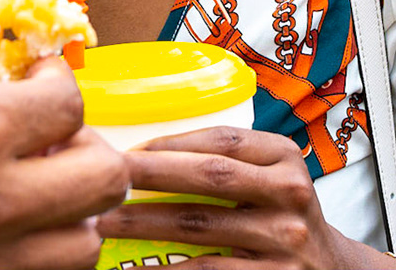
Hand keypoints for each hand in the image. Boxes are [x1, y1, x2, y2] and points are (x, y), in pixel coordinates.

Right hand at [0, 19, 128, 269]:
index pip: (71, 103)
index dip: (60, 77)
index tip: (37, 73)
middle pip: (104, 177)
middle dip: (89, 142)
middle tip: (52, 128)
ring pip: (83, 244)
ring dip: (74, 207)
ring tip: (38, 182)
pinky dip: (38, 253)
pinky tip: (5, 226)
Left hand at [98, 127, 365, 269]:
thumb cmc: (284, 221)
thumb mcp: (273, 181)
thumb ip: (230, 163)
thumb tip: (143, 153)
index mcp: (285, 158)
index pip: (224, 139)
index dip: (171, 142)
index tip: (129, 149)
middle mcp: (291, 194)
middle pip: (209, 176)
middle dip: (149, 174)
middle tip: (106, 177)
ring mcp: (285, 239)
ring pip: (200, 225)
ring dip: (144, 222)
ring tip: (104, 222)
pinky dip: (167, 269)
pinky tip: (137, 267)